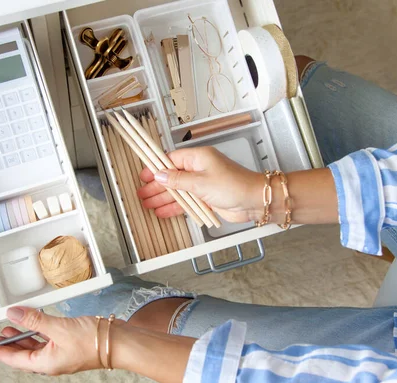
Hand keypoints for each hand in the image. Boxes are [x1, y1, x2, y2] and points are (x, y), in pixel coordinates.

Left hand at [0, 307, 115, 374]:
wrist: (118, 341)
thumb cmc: (94, 342)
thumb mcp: (58, 328)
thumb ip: (34, 321)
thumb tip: (14, 315)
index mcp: (46, 363)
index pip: (15, 359)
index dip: (0, 352)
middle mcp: (52, 361)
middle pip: (24, 354)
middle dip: (10, 343)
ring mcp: (61, 354)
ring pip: (35, 346)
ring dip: (23, 337)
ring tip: (13, 327)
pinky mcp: (68, 345)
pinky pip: (47, 340)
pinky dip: (38, 332)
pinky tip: (35, 324)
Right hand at [137, 147, 262, 223]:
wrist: (254, 201)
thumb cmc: (233, 185)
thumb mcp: (200, 182)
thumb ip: (178, 180)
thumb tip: (160, 175)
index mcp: (198, 158)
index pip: (171, 160)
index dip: (156, 168)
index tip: (144, 176)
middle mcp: (199, 169)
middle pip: (172, 176)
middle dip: (157, 186)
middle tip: (142, 193)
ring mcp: (202, 184)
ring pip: (178, 190)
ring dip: (163, 198)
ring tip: (148, 204)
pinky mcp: (206, 198)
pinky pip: (186, 202)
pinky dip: (174, 207)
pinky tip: (162, 212)